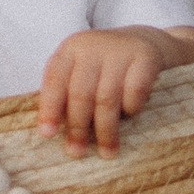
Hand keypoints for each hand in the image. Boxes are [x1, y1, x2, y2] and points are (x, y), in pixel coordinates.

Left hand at [40, 25, 193, 157]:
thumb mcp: (82, 71)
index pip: (55, 80)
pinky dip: (130, 109)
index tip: (48, 135)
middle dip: (78, 127)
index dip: (50, 108)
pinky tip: (130, 116)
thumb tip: (55, 133)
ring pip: (107, 98)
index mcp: (71, 49)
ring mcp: (120, 50)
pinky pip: (134, 92)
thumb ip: (67, 94)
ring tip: (107, 151)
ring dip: (105, 130)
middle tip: (77, 152)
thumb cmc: (106, 66)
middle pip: (81, 93)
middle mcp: (93, 45)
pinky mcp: (145, 57)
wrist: (144, 41)